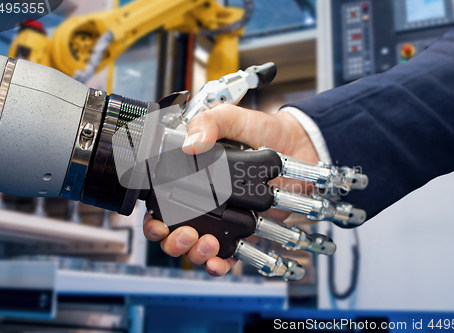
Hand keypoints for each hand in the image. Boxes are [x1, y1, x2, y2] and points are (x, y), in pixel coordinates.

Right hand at [143, 104, 318, 275]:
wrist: (300, 145)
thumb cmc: (264, 131)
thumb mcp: (232, 117)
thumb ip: (210, 123)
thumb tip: (190, 145)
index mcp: (191, 176)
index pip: (161, 203)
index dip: (153, 218)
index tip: (157, 223)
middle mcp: (204, 201)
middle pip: (173, 232)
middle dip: (172, 242)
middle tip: (185, 234)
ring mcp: (224, 218)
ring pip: (196, 247)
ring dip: (195, 253)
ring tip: (207, 244)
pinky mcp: (244, 231)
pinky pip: (226, 255)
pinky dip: (218, 265)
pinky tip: (218, 262)